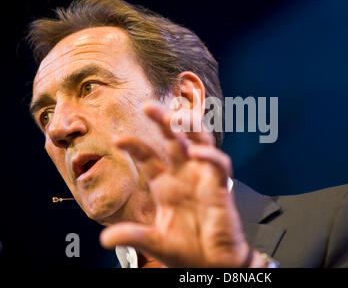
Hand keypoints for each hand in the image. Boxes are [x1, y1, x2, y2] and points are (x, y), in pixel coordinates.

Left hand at [100, 101, 249, 266]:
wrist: (212, 265)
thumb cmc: (188, 250)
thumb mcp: (155, 242)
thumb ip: (133, 235)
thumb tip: (105, 239)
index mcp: (166, 185)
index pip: (149, 157)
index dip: (135, 146)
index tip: (118, 139)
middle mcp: (183, 176)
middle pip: (174, 140)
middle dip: (163, 122)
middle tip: (149, 106)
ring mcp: (202, 178)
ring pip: (199, 142)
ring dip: (190, 127)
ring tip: (178, 114)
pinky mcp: (219, 186)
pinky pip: (217, 164)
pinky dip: (209, 156)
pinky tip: (197, 152)